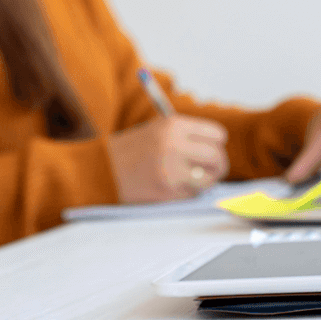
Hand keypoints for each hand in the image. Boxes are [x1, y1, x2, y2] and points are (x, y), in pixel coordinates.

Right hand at [106, 116, 228, 203]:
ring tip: (191, 179)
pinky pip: (193, 194)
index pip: (216, 135)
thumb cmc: (132, 150)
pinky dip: (189, 192)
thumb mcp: (157, 129)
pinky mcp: (166, 190)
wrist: (102, 169)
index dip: (216, 144)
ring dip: (204, 182)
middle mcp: (174, 144)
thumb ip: (186, 135)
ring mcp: (171, 169)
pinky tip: (175, 186)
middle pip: (217, 157)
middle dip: (216, 166)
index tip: (210, 150)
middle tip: (209, 170)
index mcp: (173, 125)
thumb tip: (218, 148)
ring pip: (208, 179)